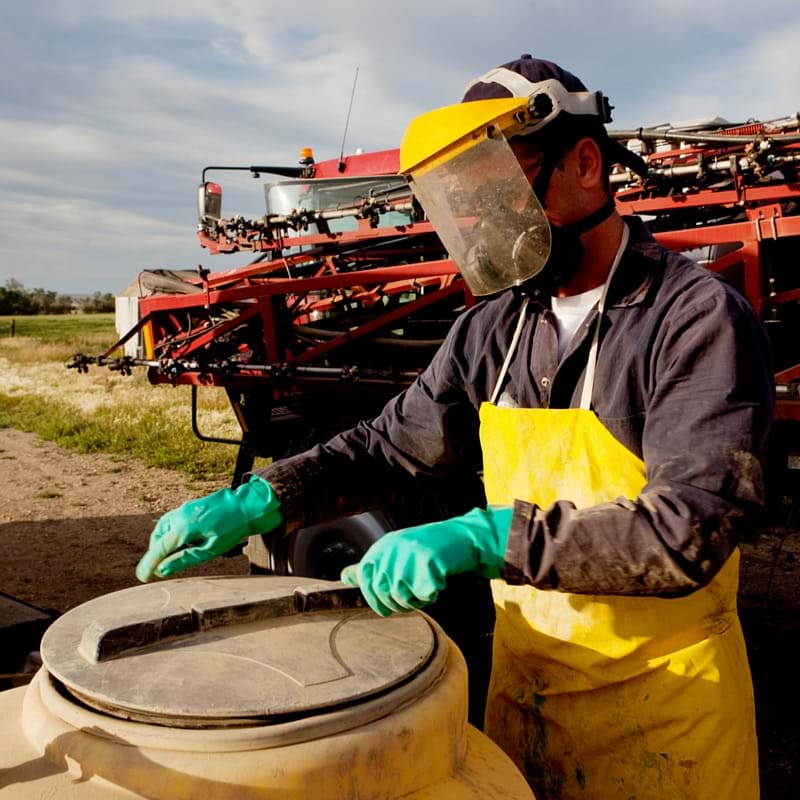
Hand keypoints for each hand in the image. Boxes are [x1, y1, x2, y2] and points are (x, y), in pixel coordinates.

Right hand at [136, 476, 281, 581]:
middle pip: (158, 538)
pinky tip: (181, 542)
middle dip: (155, 554)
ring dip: (162, 543)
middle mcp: (180, 515)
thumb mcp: (210, 550)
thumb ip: (184, 559)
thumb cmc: (232, 529)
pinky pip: (172, 521)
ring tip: (170, 557)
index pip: (159, 549)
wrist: (247, 505)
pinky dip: (170, 533)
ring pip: (163, 528)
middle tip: (158, 570)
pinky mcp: (190, 506)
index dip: (149, 564)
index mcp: (184, 527)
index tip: (141, 577)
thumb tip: (162, 570)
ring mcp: (184, 509)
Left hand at [341, 506, 511, 615]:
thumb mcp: (393, 552)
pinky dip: (430, 596)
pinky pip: (423, 595)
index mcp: (382, 547)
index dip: (373, 598)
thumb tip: (344, 576)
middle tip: (410, 601)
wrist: (458, 537)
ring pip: (401, 597)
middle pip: (382, 592)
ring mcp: (409, 556)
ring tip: (423, 590)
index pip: (365, 578)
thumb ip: (371, 566)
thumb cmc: (424, 548)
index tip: (385, 608)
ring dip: (414, 601)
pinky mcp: (427, 564)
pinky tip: (436, 584)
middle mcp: (392, 550)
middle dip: (395, 604)